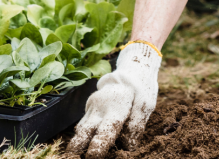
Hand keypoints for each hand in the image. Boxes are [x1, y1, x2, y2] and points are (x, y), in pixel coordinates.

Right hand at [67, 42, 160, 157]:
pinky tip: (82, 146)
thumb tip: (128, 146)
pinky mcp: (90, 106)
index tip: (92, 157)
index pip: (104, 132)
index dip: (98, 147)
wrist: (131, 69)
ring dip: (77, 142)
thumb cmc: (141, 89)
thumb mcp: (146, 104)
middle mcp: (100, 108)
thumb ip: (136, 125)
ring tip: (73, 154)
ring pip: (81, 128)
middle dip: (78, 147)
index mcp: (115, 108)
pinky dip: (82, 135)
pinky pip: (83, 123)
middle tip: (72, 157)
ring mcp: (92, 106)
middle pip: (84, 131)